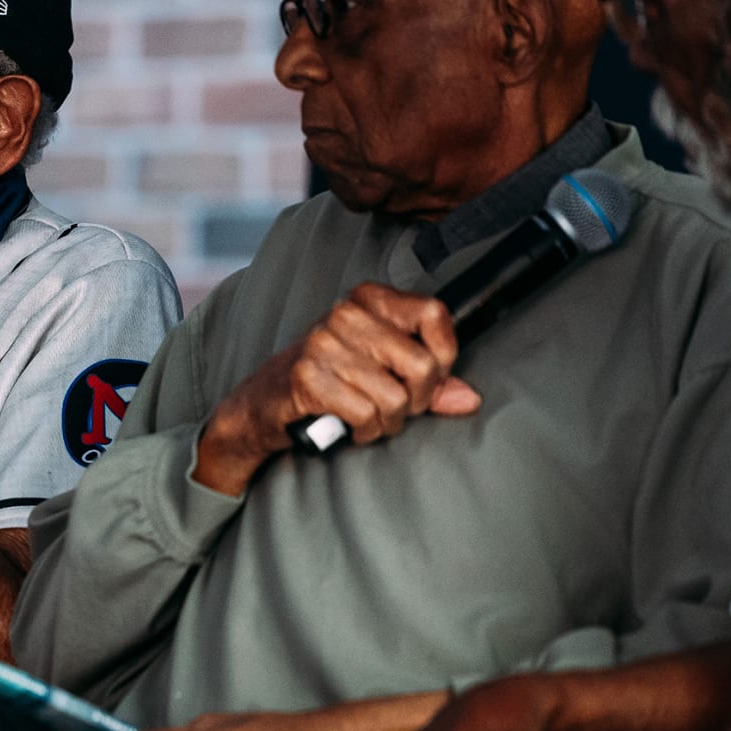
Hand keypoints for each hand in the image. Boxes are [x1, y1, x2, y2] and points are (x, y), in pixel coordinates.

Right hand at [194, 283, 479, 494]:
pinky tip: (350, 426)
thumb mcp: (383, 372)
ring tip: (368, 418)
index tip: (429, 378)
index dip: (444, 356)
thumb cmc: (329, 383)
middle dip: (416, 401)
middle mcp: (346, 313)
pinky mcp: (307, 377)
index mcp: (368, 299)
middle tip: (394, 408)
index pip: (435, 314)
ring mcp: (323, 343)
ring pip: (396, 398)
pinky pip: (366, 414)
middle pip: (422, 365)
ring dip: (387, 422)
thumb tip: (468, 398)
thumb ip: (429, 381)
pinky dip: (365, 432)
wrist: (262, 405)